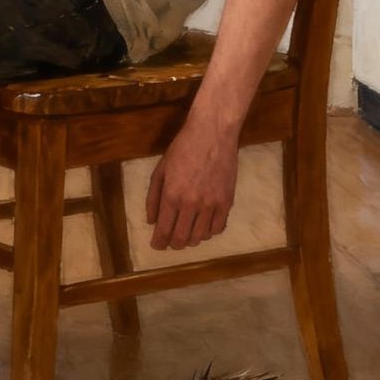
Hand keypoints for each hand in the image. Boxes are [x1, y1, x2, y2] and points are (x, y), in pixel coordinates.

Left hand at [144, 114, 237, 249]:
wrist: (212, 134)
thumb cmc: (182, 149)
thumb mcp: (160, 170)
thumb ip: (153, 198)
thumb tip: (152, 222)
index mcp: (172, 196)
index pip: (164, 230)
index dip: (159, 243)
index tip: (156, 245)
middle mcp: (192, 204)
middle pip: (182, 238)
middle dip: (173, 244)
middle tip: (170, 242)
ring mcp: (212, 205)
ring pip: (200, 237)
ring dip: (190, 239)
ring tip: (186, 232)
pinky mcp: (227, 202)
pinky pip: (218, 228)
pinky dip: (209, 232)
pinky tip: (203, 225)